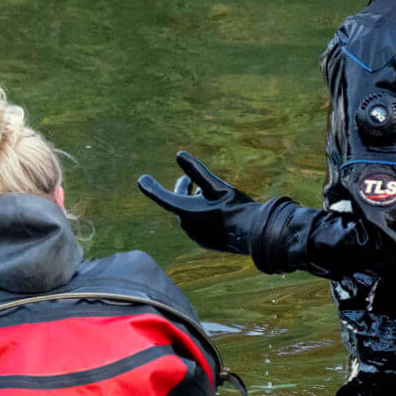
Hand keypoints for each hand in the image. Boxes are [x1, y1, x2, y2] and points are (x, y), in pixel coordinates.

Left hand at [137, 151, 260, 253]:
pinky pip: (197, 224)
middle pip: (178, 203)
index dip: (150, 187)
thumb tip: (178, 153)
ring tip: (203, 190)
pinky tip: (213, 209)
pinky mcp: (205, 241)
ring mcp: (195, 236)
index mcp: (185, 211)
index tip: (142, 179)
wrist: (254, 234)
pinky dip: (201, 213)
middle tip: (185, 180)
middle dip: (183, 189)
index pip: (161, 196)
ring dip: (194, 201)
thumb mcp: (215, 185)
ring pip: (189, 214)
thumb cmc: (235, 206)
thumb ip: (196, 170)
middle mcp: (186, 225)